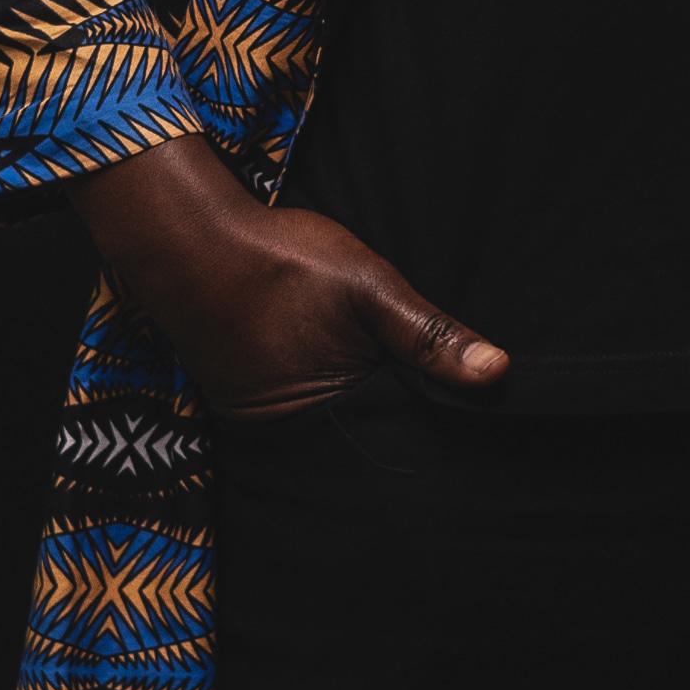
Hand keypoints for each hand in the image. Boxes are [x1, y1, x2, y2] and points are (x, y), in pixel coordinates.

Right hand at [68, 132, 507, 421]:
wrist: (190, 242)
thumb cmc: (281, 260)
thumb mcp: (368, 286)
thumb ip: (430, 335)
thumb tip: (500, 374)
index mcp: (325, 421)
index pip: (398, 448)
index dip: (436, 432)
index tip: (476, 424)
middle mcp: (290, 439)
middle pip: (365, 445)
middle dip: (402, 427)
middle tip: (447, 403)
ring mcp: (262, 425)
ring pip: (333, 430)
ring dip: (364, 412)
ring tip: (407, 391)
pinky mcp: (244, 404)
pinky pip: (300, 414)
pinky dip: (327, 399)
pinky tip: (348, 375)